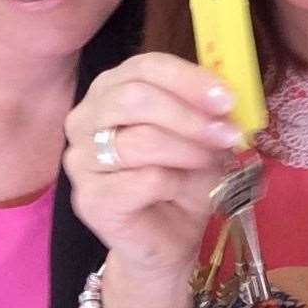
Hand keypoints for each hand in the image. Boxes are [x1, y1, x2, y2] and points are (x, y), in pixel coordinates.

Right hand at [63, 53, 239, 307]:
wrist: (167, 241)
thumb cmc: (182, 181)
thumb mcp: (202, 138)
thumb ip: (208, 112)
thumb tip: (225, 98)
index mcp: (111, 90)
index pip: (145, 67)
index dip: (188, 79)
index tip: (226, 97)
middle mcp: (85, 118)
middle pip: (134, 97)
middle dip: (189, 114)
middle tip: (227, 132)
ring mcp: (80, 160)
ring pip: (139, 140)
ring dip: (188, 149)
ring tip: (212, 161)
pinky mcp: (89, 199)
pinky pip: (143, 180)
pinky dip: (177, 182)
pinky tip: (184, 190)